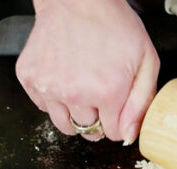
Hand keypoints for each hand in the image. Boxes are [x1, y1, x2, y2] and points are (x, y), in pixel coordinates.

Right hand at [16, 0, 159, 142]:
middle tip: (99, 93)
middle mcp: (75, 94)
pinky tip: (64, 77)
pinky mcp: (29, 78)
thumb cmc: (113, 25)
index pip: (115, 134)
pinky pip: (43, 106)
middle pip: (88, 132)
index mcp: (107, 92)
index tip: (117, 105)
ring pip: (64, 125)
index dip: (119, 121)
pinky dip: (54, 98)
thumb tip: (129, 135)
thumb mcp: (146, 61)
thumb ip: (142, 102)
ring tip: (81, 89)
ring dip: (75, 114)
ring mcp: (48, 87)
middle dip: (97, 120)